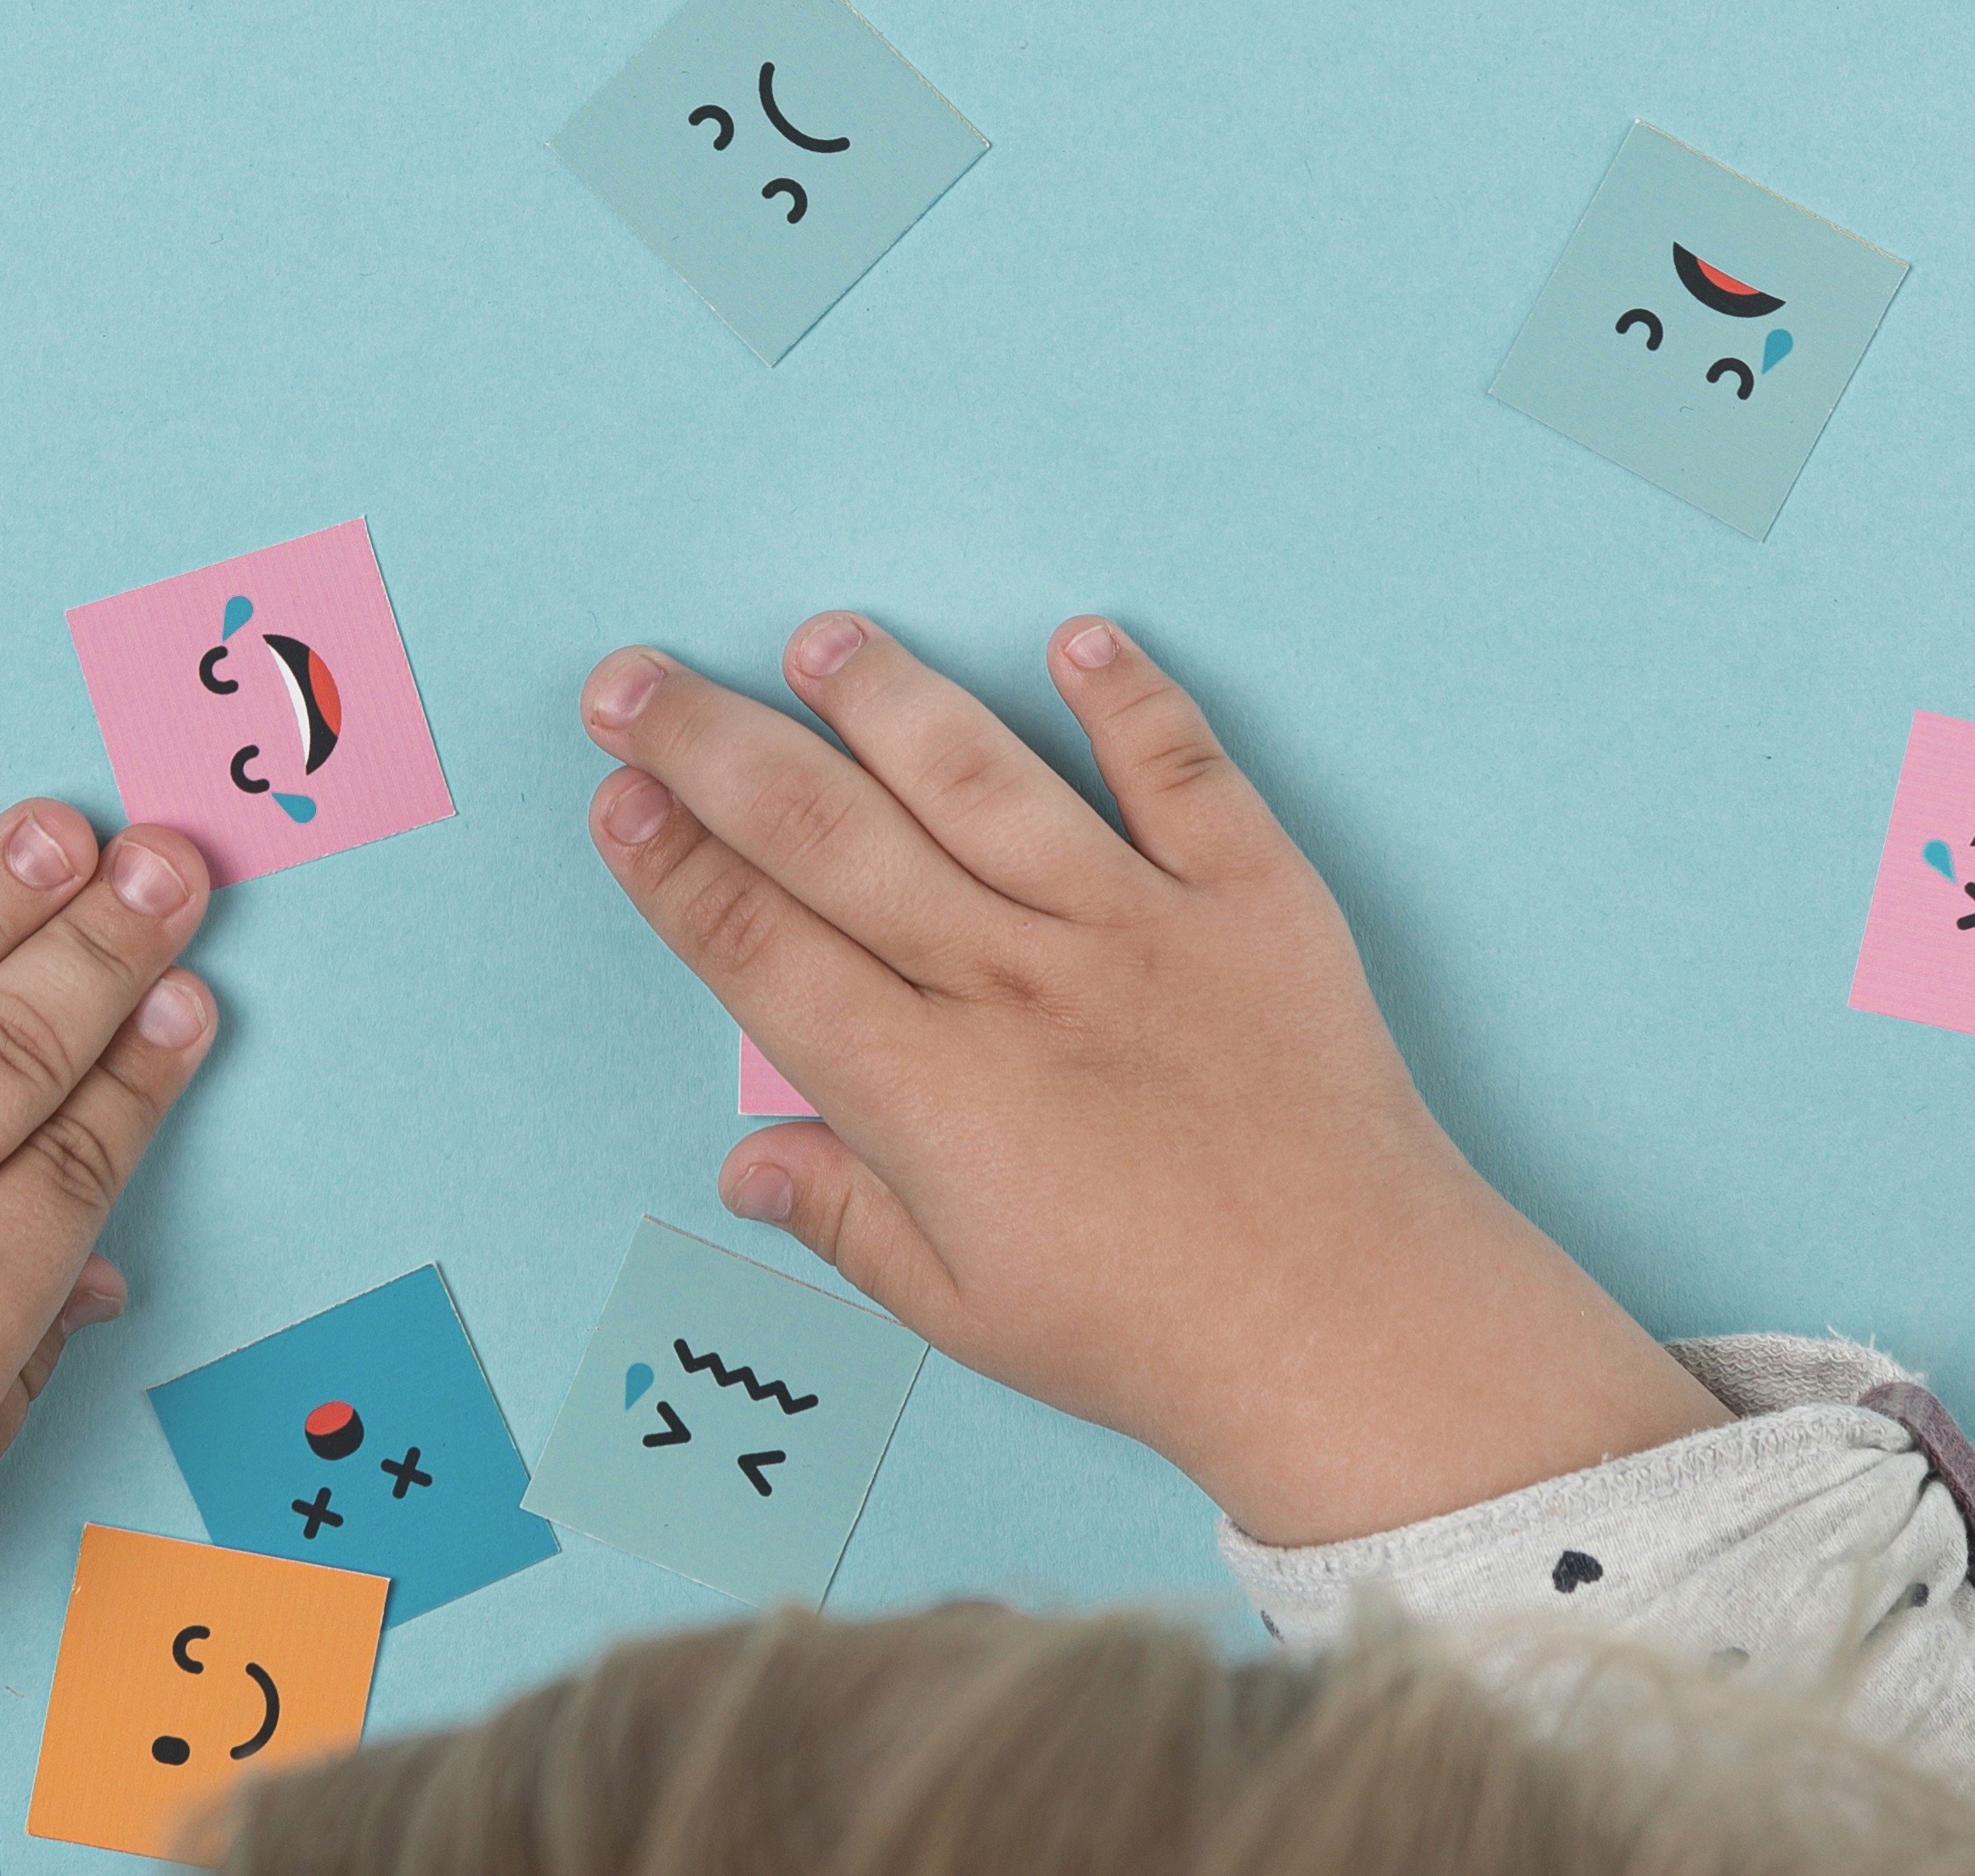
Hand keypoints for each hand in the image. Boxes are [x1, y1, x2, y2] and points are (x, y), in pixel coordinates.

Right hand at [581, 617, 1722, 1546]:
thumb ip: (846, 1218)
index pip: (758, 947)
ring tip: (822, 637)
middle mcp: (1015, 985)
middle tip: (633, 682)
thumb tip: (743, 1159)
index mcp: (931, 1092)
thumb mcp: (968, 1309)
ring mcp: (1137, 927)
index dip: (672, 865)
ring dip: (889, 697)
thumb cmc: (1157, 1336)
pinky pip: (1182, 773)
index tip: (615, 796)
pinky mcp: (1253, 898)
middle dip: (712, 747)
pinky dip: (1130, 701)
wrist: (1359, 1335)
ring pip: (980, 778)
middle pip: (829, 835)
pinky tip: (1075, 638)